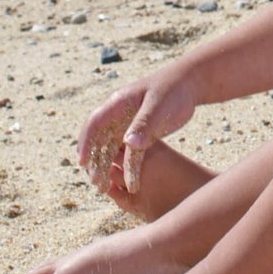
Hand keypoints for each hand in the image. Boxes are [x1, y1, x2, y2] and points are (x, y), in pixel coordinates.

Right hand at [77, 67, 197, 194]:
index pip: (95, 123)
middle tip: (94, 182)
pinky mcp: (140, 134)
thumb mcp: (159, 106)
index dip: (86, 142)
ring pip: (111, 149)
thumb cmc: (173, 90)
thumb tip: (129, 143)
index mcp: (118, 103)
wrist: (189, 85)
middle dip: (94, 160)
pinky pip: (130, 153)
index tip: (82, 161)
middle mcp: (119, 115)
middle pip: (99, 139)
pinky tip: (129, 183)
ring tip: (102, 188)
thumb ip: (145, 124)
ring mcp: (128, 125)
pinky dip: (127, 167)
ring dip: (106, 167)